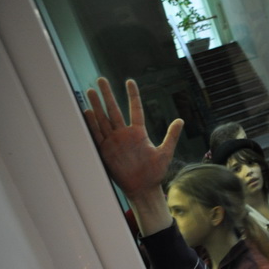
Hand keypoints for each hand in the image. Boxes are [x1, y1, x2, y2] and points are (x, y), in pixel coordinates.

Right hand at [85, 78, 182, 200]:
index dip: (132, 96)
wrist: (143, 188)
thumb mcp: (165, 152)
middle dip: (107, 95)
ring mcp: (114, 142)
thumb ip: (171, 136)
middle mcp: (124, 134)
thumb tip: (180, 120)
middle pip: (114, 110)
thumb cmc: (155, 172)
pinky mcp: (106, 151)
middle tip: (101, 79)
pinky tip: (88, 112)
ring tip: (90, 91)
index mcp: (138, 133)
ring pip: (103, 120)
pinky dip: (92, 124)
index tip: (130, 81)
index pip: (135, 109)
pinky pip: (97, 135)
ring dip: (97, 106)